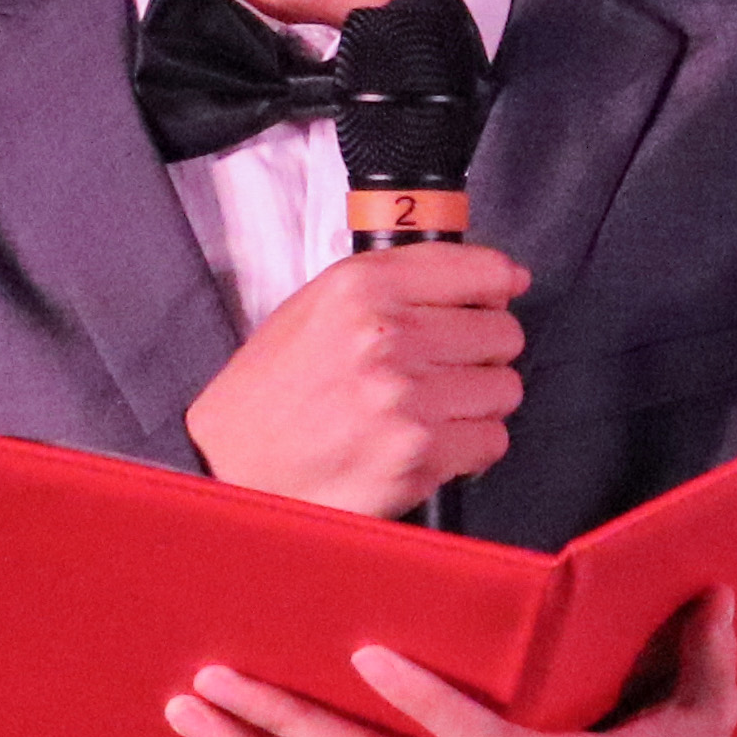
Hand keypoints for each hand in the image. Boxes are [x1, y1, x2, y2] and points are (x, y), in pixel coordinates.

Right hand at [185, 242, 526, 517]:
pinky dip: (470, 447)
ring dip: (478, 402)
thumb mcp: (319, 306)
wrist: (232, 466)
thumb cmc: (273, 391)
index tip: (498, 296)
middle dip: (482, 352)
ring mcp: (408, 397)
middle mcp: (388, 335)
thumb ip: (398, 284)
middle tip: (445, 367)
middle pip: (502, 332)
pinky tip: (430, 443)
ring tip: (431, 409)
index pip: (479, 270)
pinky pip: (491, 440)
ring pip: (504, 388)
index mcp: (362, 287)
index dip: (495, 287)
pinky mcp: (420, 454)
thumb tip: (496, 277)